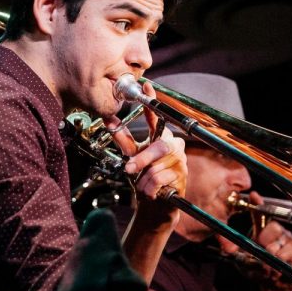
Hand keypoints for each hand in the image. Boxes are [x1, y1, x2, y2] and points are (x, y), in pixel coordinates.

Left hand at [106, 90, 185, 217]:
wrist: (155, 205)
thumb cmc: (144, 179)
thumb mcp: (131, 158)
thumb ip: (124, 140)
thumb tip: (110, 121)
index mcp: (159, 138)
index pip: (156, 117)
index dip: (152, 101)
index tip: (146, 85)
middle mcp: (172, 145)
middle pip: (157, 147)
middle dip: (141, 160)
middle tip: (130, 170)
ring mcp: (179, 159)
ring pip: (155, 167)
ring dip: (144, 180)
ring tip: (145, 185)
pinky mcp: (182, 175)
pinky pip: (159, 179)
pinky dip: (150, 189)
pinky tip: (153, 192)